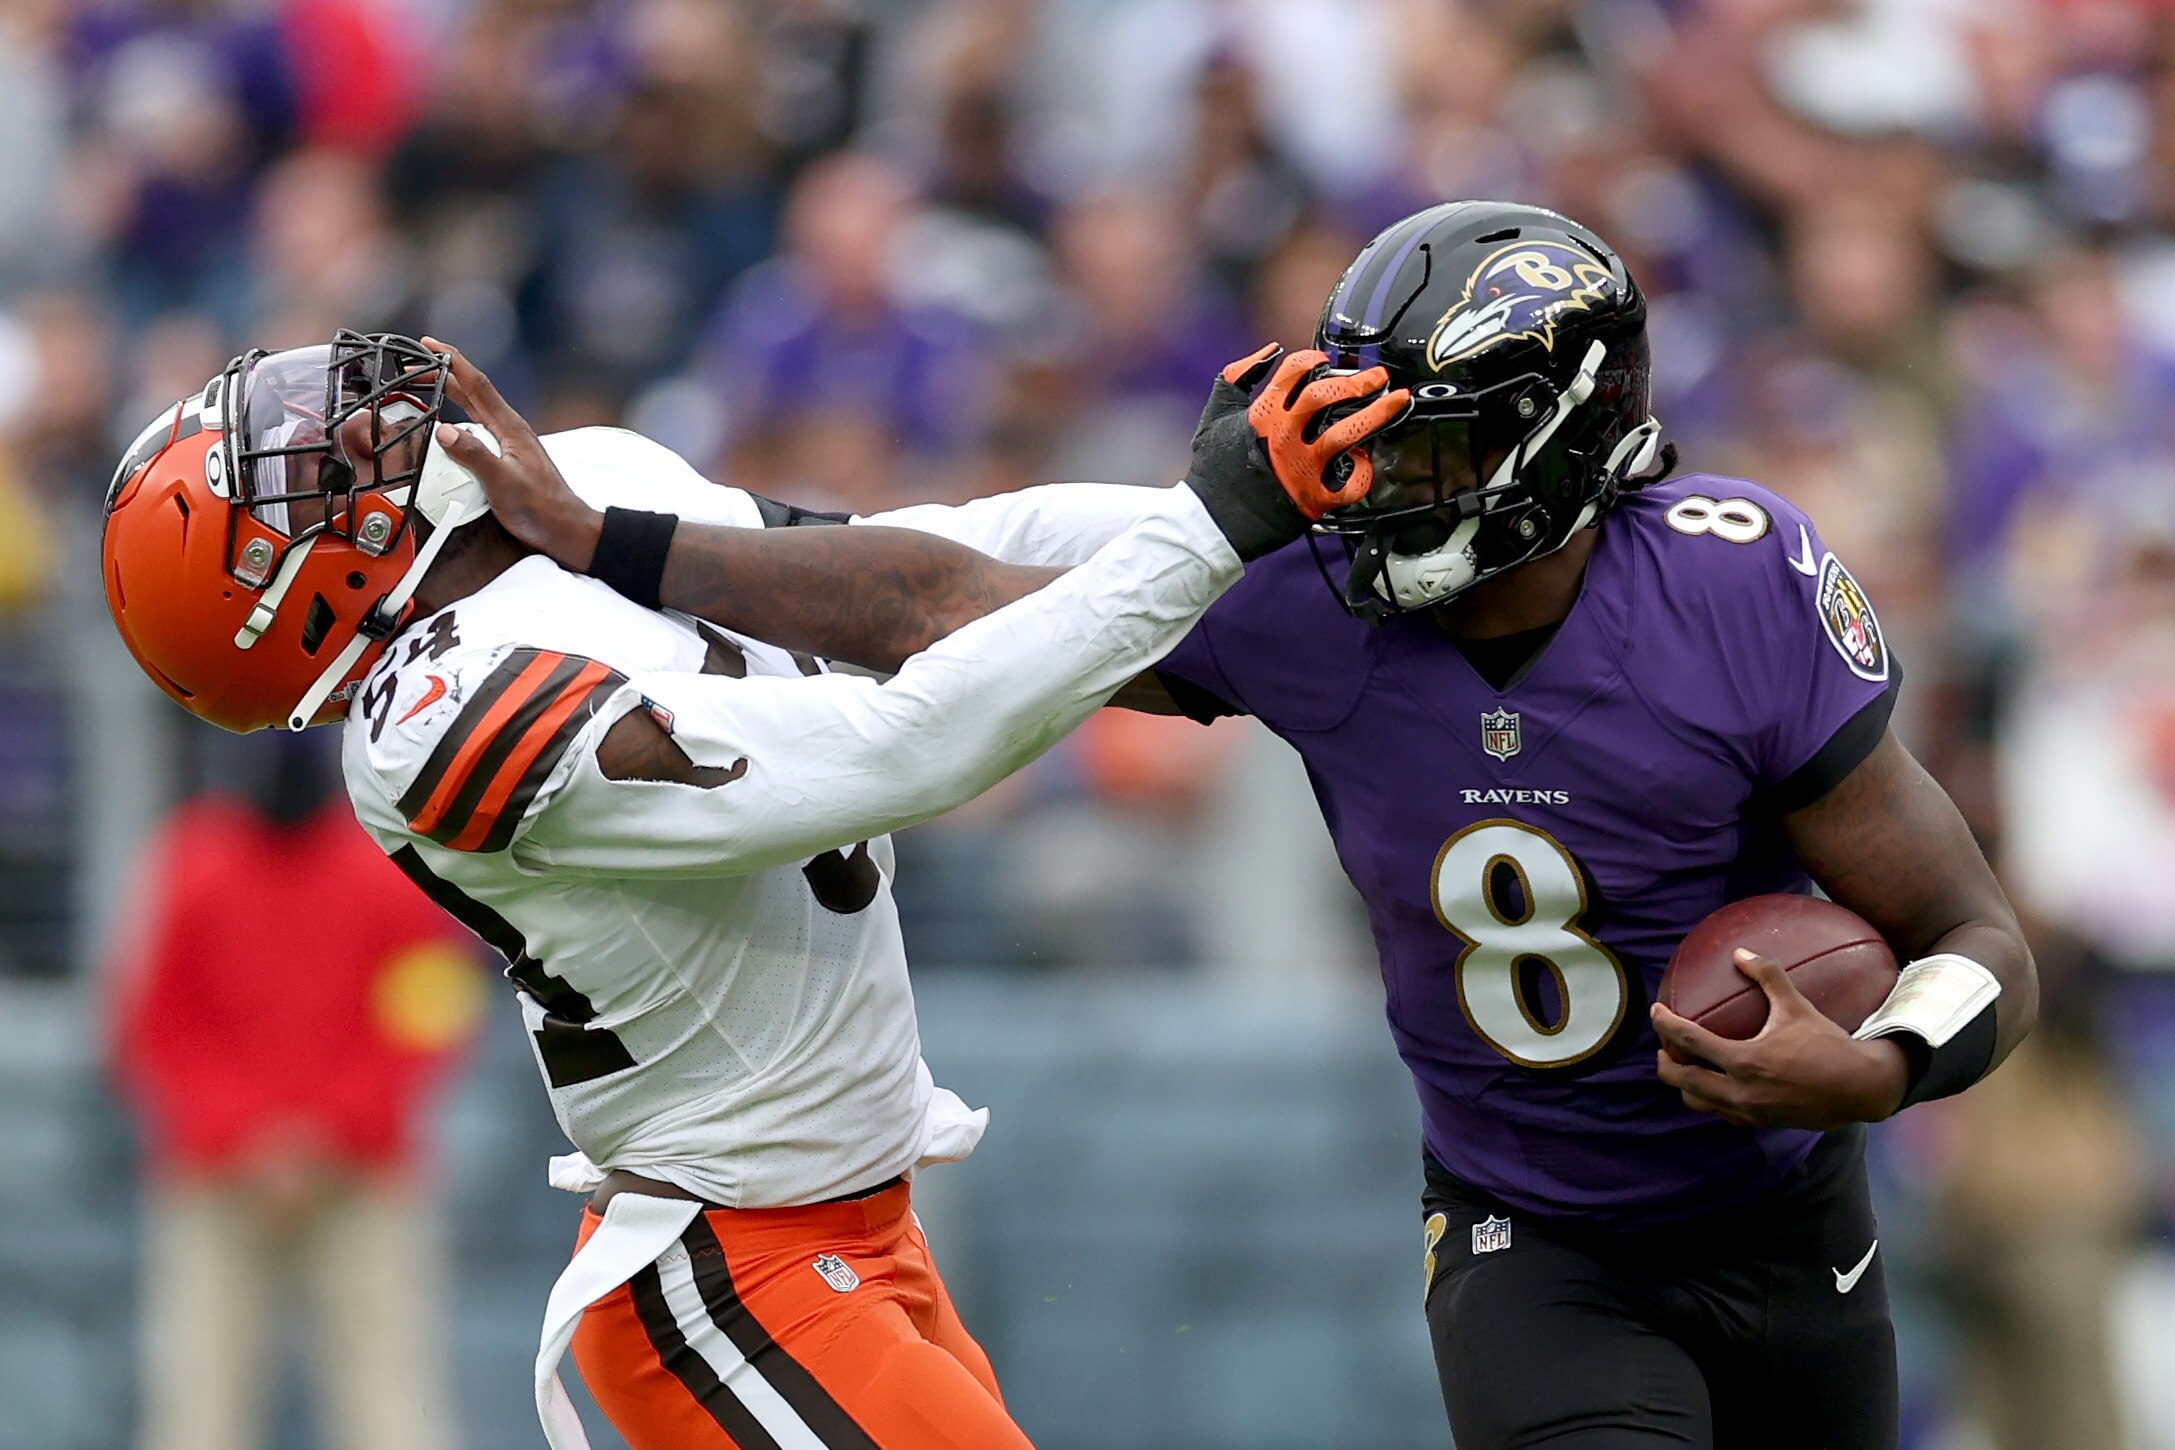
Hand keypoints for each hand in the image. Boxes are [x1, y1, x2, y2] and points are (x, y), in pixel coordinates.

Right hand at [419, 336, 602, 568]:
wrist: (567, 529)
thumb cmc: (542, 509)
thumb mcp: (503, 483)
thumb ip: (474, 456)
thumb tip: (445, 431)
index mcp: (511, 428)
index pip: (478, 385)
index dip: (452, 362)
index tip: (430, 344)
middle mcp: (511, 429)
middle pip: (474, 392)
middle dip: (445, 373)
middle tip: (416, 362)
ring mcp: (511, 442)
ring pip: (476, 408)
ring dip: (452, 393)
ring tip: (429, 384)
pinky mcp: (509, 456)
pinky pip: (479, 427)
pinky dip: (460, 417)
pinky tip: (452, 424)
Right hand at [1184, 344, 1409, 559]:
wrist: (1213, 523)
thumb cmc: (1215, 469)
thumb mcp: (1215, 415)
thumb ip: (1237, 377)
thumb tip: (1270, 351)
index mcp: (1262, 414)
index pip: (1295, 372)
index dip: (1314, 360)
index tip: (1327, 360)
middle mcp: (1284, 437)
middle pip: (1327, 396)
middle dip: (1357, 382)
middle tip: (1378, 377)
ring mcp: (1301, 468)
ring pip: (1347, 433)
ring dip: (1378, 414)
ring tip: (1399, 401)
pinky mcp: (1314, 498)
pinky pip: (1351, 483)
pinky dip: (1363, 471)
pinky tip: (1363, 460)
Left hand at [1650, 949, 1910, 1130]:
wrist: (1860, 1089)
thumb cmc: (1828, 1045)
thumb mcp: (1797, 1006)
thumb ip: (1768, 975)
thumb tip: (1741, 952)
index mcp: (1744, 1061)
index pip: (1689, 1042)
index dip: (1665, 1024)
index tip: (1656, 1011)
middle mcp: (1740, 1092)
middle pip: (1681, 1081)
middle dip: (1665, 1063)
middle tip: (1664, 1047)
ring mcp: (1748, 1112)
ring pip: (1697, 1102)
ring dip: (1685, 1085)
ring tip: (1685, 1067)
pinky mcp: (1759, 1123)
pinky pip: (1721, 1113)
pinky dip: (1710, 1098)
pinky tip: (1716, 1083)